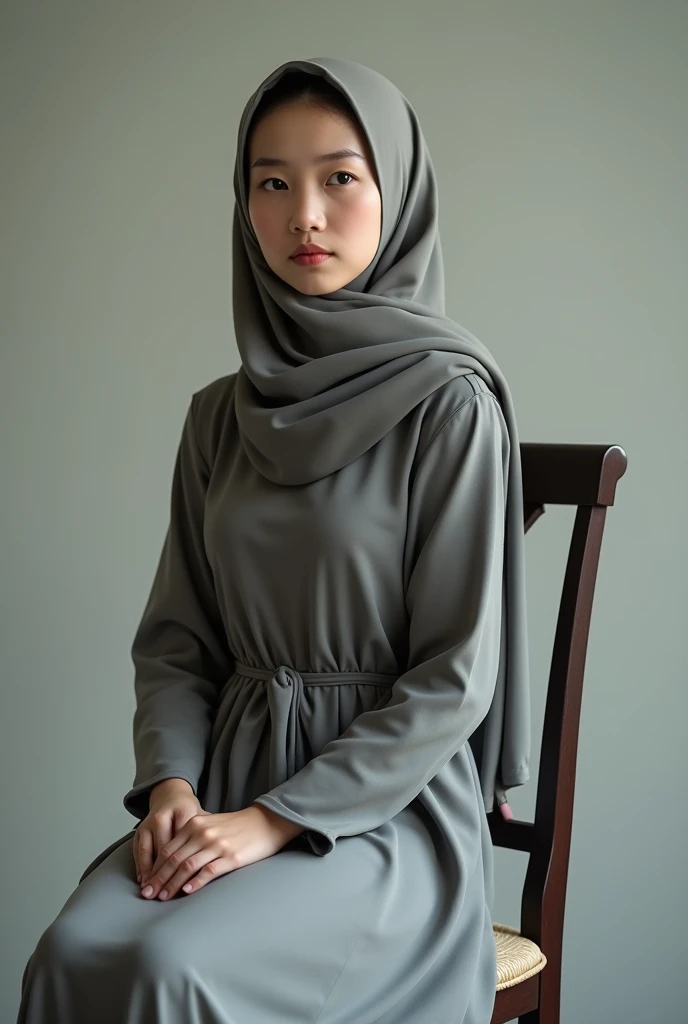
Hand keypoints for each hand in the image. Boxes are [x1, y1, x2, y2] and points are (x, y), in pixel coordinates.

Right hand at [133, 778, 202, 887]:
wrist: (172, 794)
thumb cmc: (190, 811)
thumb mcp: (202, 819)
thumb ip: (209, 837)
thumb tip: (220, 859)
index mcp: (184, 813)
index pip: (184, 845)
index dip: (184, 867)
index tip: (184, 884)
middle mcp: (164, 817)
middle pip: (164, 850)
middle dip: (164, 875)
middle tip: (164, 894)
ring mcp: (150, 822)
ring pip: (149, 851)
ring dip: (150, 873)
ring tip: (151, 891)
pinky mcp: (141, 827)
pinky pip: (139, 849)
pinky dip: (141, 865)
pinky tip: (143, 878)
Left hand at [139, 804, 304, 900]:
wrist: (266, 822)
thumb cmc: (237, 826)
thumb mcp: (211, 824)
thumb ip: (192, 836)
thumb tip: (172, 859)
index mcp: (195, 824)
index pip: (168, 849)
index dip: (155, 868)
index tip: (147, 883)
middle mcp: (203, 833)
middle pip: (173, 859)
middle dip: (159, 879)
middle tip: (148, 895)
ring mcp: (217, 845)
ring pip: (187, 867)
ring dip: (172, 884)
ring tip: (163, 897)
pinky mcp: (231, 857)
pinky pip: (208, 871)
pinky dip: (195, 882)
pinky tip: (187, 892)